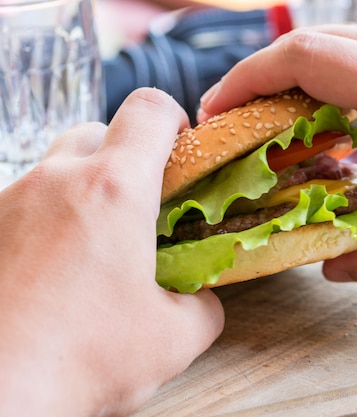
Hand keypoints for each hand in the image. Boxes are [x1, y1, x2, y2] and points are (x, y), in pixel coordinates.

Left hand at [0, 88, 223, 415]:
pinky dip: (48, 219)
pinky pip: (25, 202)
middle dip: (126, 156)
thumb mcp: (173, 340)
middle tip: (141, 204)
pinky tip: (53, 270)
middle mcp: (56, 181)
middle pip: (98, 131)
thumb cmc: (79, 360)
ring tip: (95, 245)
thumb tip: (202, 300)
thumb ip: (203, 307)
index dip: (173, 117)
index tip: (182, 146)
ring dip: (84, 190)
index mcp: (114, 191)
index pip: (147, 109)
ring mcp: (10, 200)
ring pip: (57, 167)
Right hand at [198, 25, 356, 292]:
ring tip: (288, 125)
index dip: (250, 78)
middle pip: (316, 43)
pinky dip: (345, 78)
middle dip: (264, 78)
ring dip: (304, 78)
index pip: (305, 58)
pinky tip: (353, 119)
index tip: (220, 110)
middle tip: (241, 123)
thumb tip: (340, 268)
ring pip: (347, 45)